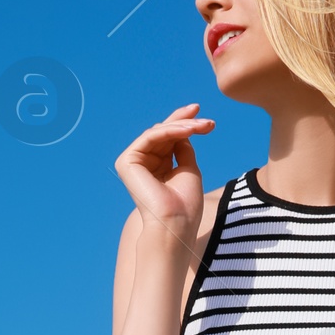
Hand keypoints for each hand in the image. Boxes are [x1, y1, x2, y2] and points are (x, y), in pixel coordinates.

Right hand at [114, 103, 213, 235]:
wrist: (176, 224)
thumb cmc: (185, 206)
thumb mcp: (188, 169)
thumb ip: (183, 148)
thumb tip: (183, 129)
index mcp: (156, 169)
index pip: (169, 141)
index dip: (185, 125)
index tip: (207, 121)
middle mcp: (143, 164)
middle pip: (162, 133)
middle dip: (183, 120)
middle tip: (200, 110)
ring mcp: (133, 163)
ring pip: (158, 132)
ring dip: (182, 125)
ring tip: (201, 125)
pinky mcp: (127, 162)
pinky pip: (151, 137)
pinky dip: (171, 130)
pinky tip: (189, 130)